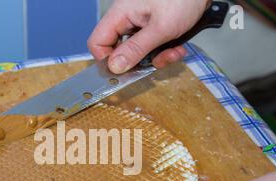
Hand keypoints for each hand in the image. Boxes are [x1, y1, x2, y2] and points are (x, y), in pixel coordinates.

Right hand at [88, 0, 210, 73]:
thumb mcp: (160, 29)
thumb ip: (136, 49)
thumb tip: (114, 67)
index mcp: (120, 13)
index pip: (97, 42)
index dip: (107, 60)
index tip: (123, 72)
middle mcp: (127, 18)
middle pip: (118, 50)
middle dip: (138, 61)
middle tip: (153, 65)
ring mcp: (140, 23)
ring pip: (137, 51)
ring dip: (156, 58)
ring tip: (173, 53)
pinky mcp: (153, 27)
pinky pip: (151, 47)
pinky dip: (164, 51)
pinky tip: (177, 47)